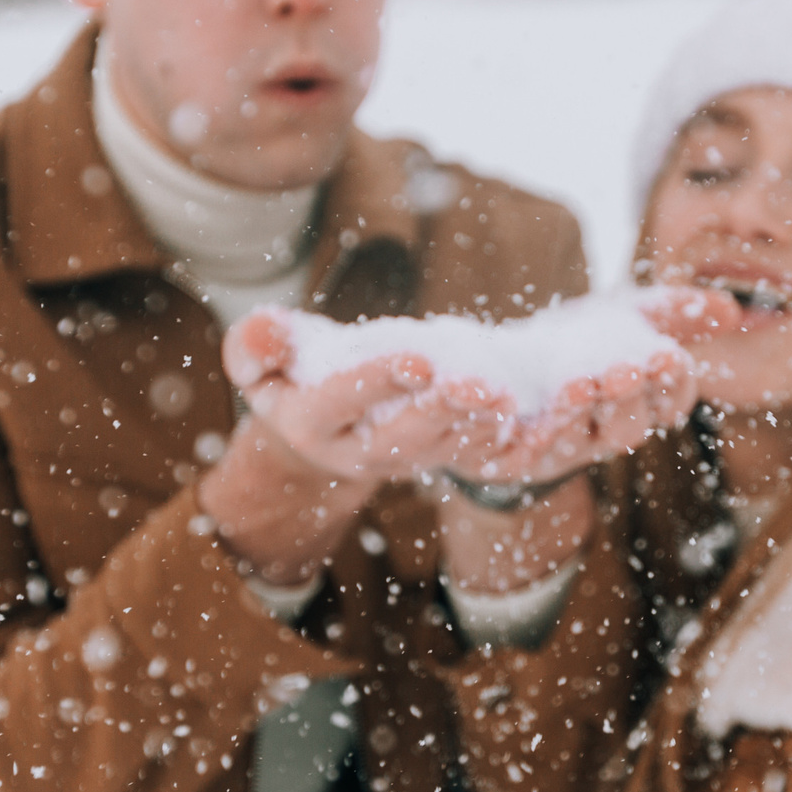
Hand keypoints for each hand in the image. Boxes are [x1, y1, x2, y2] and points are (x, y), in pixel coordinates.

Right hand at [223, 308, 514, 483]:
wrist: (320, 425)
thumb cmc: (289, 373)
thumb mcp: (260, 358)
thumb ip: (256, 346)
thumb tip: (261, 334)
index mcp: (314, 423)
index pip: (344, 400)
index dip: (379, 381)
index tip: (417, 360)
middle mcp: (362, 450)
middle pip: (406, 433)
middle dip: (444, 410)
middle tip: (480, 387)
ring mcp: (406, 457)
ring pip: (448, 446)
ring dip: (481, 425)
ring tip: (509, 399)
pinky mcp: (441, 454)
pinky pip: (476, 454)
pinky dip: (506, 440)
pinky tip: (535, 418)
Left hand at [446, 285, 731, 484]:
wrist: (499, 365)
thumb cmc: (576, 342)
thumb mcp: (625, 316)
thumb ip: (674, 312)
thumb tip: (734, 310)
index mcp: (636, 406)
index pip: (668, 403)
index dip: (670, 385)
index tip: (668, 357)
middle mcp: (598, 434)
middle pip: (624, 428)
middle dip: (626, 400)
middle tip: (626, 371)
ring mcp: (550, 450)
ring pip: (568, 442)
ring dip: (574, 414)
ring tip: (578, 385)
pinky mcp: (501, 455)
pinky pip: (501, 449)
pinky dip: (500, 427)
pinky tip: (497, 399)